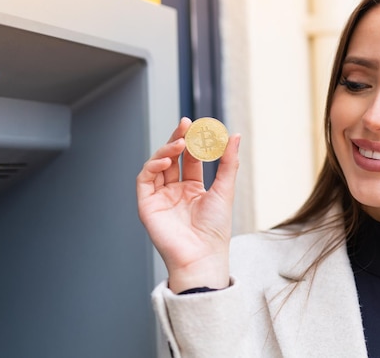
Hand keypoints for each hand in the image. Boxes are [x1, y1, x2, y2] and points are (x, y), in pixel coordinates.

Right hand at [136, 117, 239, 291]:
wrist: (203, 255)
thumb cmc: (215, 229)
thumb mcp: (224, 190)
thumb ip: (228, 162)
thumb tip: (235, 135)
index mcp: (193, 189)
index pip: (191, 159)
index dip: (194, 142)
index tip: (199, 126)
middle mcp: (175, 192)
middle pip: (173, 158)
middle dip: (178, 139)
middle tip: (186, 123)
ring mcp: (160, 198)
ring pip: (158, 165)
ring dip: (167, 150)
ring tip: (180, 142)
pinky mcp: (147, 205)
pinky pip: (145, 180)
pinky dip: (153, 166)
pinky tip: (167, 160)